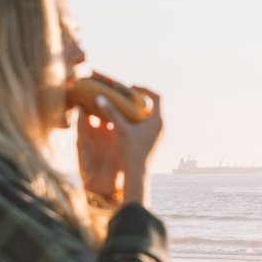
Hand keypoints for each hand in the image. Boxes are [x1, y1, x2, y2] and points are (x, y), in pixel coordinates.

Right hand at [78, 87, 162, 206]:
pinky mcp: (154, 143)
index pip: (157, 97)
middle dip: (140, 99)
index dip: (144, 89)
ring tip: (124, 107)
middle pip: (154, 106)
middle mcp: (162, 127)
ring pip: (151, 117)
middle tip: (126, 95)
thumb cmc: (130, 151)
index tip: (131, 87)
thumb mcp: (120, 129)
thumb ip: (111, 112)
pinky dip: (138, 121)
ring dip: (139, 110)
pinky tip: (125, 123)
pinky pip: (148, 126)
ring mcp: (159, 136)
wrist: (137, 174)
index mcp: (158, 121)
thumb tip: (100, 97)